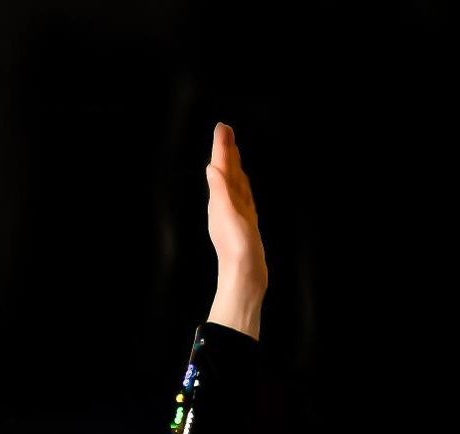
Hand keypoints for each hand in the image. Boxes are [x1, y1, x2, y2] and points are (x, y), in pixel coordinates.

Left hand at [204, 122, 266, 337]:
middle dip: (226, 151)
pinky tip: (243, 180)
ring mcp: (236, 214)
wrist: (245, 278)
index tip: (222, 128)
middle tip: (226, 130)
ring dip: (234, 165)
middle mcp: (226, 206)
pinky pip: (244, 196)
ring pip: (235, 182)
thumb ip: (220, 191)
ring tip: (233, 149)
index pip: (221, 168)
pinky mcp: (247, 223)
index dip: (221, 148)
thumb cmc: (236, 249)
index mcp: (220, 201)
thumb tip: (212, 168)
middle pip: (226, 172)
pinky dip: (242, 184)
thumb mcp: (227, 216)